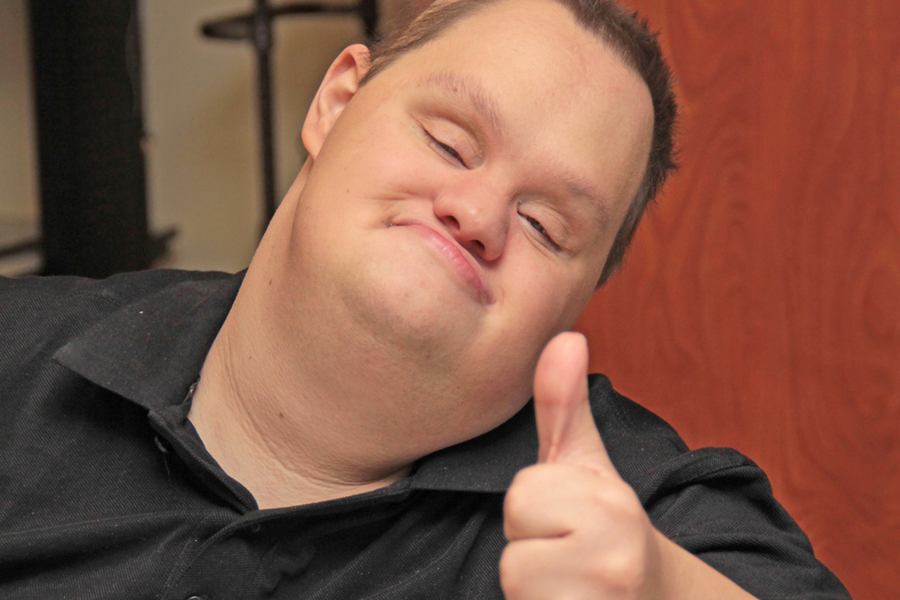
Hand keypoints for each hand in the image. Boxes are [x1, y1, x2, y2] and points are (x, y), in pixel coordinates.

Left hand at [500, 332, 664, 599]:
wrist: (654, 596)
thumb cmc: (607, 527)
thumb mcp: (586, 465)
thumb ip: (564, 404)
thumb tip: (566, 337)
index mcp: (608, 506)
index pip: (521, 497)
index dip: (535, 508)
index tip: (568, 517)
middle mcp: (611, 559)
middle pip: (514, 551)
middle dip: (533, 550)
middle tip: (568, 552)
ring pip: (518, 586)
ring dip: (536, 587)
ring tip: (569, 579)